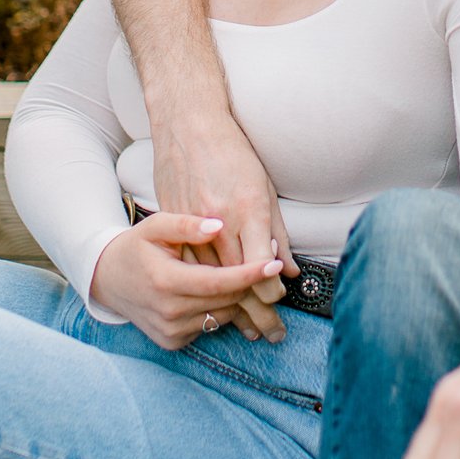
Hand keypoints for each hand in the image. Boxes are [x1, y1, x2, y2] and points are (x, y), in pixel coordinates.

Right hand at [89, 212, 286, 349]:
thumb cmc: (136, 247)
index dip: (249, 274)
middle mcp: (169, 311)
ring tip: (233, 276)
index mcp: (165, 281)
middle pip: (226, 300)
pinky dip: (217, 310)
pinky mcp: (172, 342)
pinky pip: (210, 326)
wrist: (107, 279)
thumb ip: (185, 224)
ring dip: (234, 297)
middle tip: (264, 263)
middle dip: (248, 283)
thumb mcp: (155, 226)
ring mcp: (171, 330)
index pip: (218, 282)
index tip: (274, 264)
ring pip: (223, 316)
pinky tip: (208, 293)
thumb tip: (218, 226)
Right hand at [151, 104, 296, 338]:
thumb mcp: (263, 186)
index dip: (271, 292)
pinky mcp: (170, 225)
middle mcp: (217, 222)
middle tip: (275, 333)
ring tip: (252, 331)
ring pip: (209, 280)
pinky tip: (216, 306)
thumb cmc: (231, 151)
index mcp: (245, 210)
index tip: (280, 301)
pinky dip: (202, 288)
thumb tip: (289, 269)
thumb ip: (277, 231)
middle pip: (237, 282)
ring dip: (233, 309)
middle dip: (258, 313)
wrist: (187, 124)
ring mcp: (189, 224)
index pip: (260, 268)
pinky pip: (186, 267)